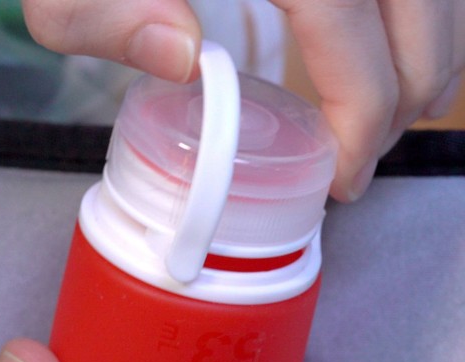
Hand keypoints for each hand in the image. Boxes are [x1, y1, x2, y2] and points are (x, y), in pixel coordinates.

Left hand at [20, 0, 464, 201]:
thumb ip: (101, 15)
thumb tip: (184, 59)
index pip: (348, 28)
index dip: (362, 114)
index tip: (343, 177)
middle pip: (419, 7)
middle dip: (405, 98)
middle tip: (366, 158)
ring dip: (429, 56)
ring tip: (393, 116)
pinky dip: (427, 17)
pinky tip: (403, 48)